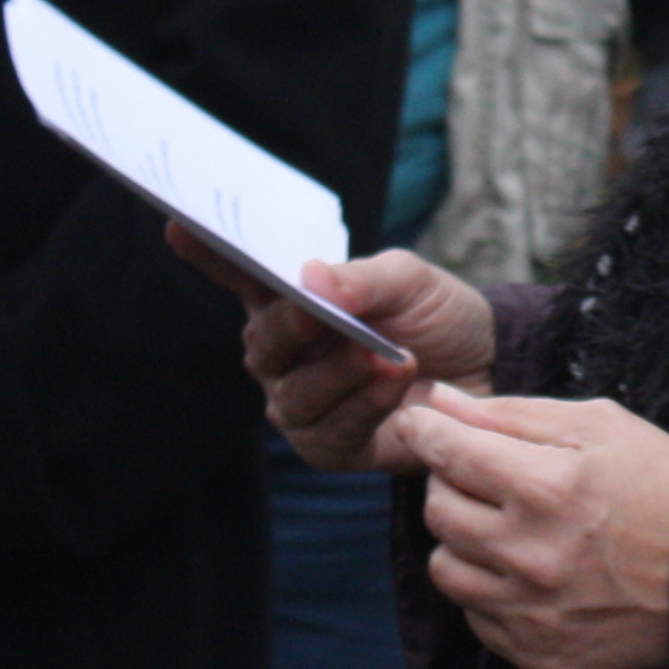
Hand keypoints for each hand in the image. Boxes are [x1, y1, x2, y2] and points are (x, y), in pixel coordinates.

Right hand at [177, 227, 495, 470]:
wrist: (488, 371)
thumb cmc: (435, 316)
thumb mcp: (411, 280)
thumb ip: (364, 278)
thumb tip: (311, 279)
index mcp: (290, 301)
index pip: (240, 274)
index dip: (208, 252)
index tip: (180, 222)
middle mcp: (284, 354)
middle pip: (263, 343)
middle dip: (291, 328)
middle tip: (318, 313)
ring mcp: (301, 403)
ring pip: (295, 394)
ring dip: (341, 373)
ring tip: (391, 357)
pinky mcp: (330, 446)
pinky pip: (332, 430)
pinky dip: (365, 404)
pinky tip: (395, 380)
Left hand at [379, 382, 668, 668]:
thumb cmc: (667, 487)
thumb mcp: (603, 426)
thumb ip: (515, 413)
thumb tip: (442, 402)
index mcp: (545, 488)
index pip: (447, 453)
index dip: (424, 431)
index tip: (418, 422)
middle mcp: (529, 556)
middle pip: (438, 511)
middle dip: (450, 483)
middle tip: (482, 474)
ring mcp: (533, 615)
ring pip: (447, 570)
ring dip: (464, 541)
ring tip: (504, 528)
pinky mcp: (542, 657)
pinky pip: (479, 620)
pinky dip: (493, 592)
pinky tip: (532, 575)